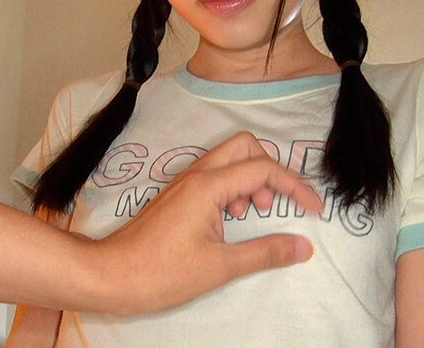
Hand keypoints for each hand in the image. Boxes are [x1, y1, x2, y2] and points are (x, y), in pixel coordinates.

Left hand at [87, 132, 322, 314]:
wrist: (110, 275)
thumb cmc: (160, 273)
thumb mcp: (220, 267)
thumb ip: (265, 252)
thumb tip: (302, 246)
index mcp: (208, 186)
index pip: (263, 169)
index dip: (294, 186)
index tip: (313, 210)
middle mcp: (196, 175)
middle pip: (245, 147)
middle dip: (269, 170)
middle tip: (270, 206)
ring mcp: (184, 182)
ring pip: (228, 160)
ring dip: (249, 180)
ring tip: (248, 215)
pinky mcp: (177, 194)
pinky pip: (213, 176)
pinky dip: (231, 189)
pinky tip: (228, 221)